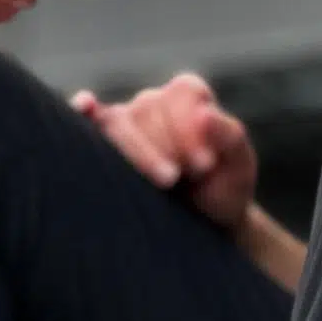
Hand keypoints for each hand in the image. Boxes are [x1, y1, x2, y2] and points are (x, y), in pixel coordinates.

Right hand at [72, 74, 257, 233]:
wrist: (203, 225)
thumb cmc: (223, 191)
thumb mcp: (238, 166)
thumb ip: (228, 136)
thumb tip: (205, 113)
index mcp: (188, 96)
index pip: (180, 95)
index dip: (188, 128)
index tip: (203, 166)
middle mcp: (153, 103)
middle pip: (146, 110)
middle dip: (163, 147)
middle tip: (179, 180)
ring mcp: (125, 123)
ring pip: (118, 123)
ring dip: (138, 153)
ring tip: (164, 184)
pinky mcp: (103, 146)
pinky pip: (90, 123)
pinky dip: (83, 113)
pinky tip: (84, 107)